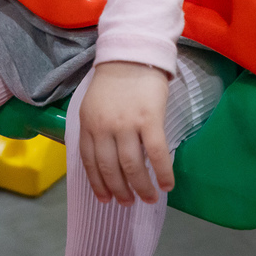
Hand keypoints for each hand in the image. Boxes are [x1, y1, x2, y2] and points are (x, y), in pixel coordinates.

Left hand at [77, 61, 171, 205]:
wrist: (133, 53)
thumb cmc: (114, 80)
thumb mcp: (93, 105)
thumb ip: (96, 130)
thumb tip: (105, 159)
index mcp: (88, 124)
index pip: (90, 162)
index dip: (98, 184)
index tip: (105, 199)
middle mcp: (105, 127)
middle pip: (111, 169)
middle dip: (119, 191)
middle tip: (127, 203)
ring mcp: (127, 124)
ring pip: (132, 166)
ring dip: (141, 187)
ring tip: (148, 198)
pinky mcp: (150, 119)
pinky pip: (157, 154)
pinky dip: (163, 173)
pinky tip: (167, 184)